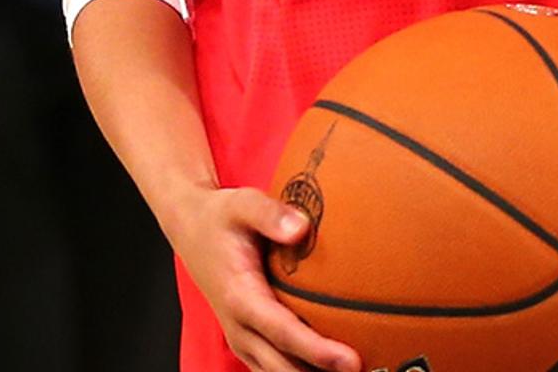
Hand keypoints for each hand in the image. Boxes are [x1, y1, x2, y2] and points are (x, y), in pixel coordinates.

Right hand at [160, 184, 359, 371]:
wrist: (192, 229)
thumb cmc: (221, 217)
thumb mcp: (242, 203)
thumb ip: (270, 215)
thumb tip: (301, 229)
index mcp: (240, 296)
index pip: (283, 332)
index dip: (318, 350)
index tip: (352, 360)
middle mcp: (239, 326)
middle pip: (283, 366)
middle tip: (365, 371)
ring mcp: (241, 339)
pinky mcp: (248, 341)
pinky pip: (274, 368)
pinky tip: (331, 368)